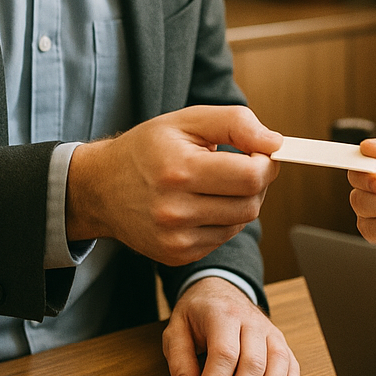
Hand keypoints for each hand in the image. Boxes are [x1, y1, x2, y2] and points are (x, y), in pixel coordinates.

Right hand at [65, 105, 281, 265]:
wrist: (101, 188)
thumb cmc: (148, 148)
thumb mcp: (188, 119)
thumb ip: (236, 123)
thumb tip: (275, 142)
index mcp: (180, 171)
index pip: (251, 176)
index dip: (265, 162)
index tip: (259, 152)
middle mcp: (176, 211)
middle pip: (251, 203)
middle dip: (256, 181)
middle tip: (240, 164)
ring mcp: (176, 240)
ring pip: (242, 222)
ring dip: (241, 200)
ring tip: (217, 182)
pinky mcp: (177, 256)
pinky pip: (224, 237)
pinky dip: (224, 218)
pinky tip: (203, 202)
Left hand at [163, 276, 300, 375]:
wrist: (219, 288)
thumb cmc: (197, 313)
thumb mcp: (176, 328)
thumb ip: (179, 359)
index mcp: (222, 313)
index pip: (224, 352)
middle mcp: (250, 320)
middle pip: (253, 359)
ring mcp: (267, 329)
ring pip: (277, 360)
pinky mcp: (278, 339)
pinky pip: (290, 360)